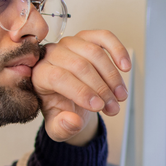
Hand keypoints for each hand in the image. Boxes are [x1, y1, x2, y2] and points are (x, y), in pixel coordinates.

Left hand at [32, 30, 130, 144]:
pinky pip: (103, 37)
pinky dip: (118, 50)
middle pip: (79, 65)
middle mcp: (52, 54)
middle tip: (113, 107)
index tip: (98, 107)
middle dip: (101, 89)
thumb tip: (72, 122)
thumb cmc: (63, 111)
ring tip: (120, 97)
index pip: (59, 77)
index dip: (81, 91)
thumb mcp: (58, 127)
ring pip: (94, 52)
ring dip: (112, 77)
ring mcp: (70, 43)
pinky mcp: (86, 38)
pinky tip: (125, 67)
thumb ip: (62, 127)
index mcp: (40, 75)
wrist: (72, 100)